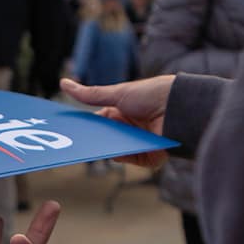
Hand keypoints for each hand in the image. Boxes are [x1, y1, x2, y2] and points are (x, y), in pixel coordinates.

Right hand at [60, 75, 174, 167]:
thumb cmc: (151, 94)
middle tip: (74, 141)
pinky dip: (123, 156)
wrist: (179, 106)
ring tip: (91, 145)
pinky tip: (113, 151)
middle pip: (105, 138)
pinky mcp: (150, 157)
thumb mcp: (117, 94)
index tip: (68, 130)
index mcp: (122, 112)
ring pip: (116, 150)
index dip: (85, 126)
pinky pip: (131, 159)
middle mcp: (130, 128)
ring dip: (107, 147)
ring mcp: (139, 143)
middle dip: (93, 140)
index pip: (98, 122)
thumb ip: (90, 94)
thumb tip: (63, 84)